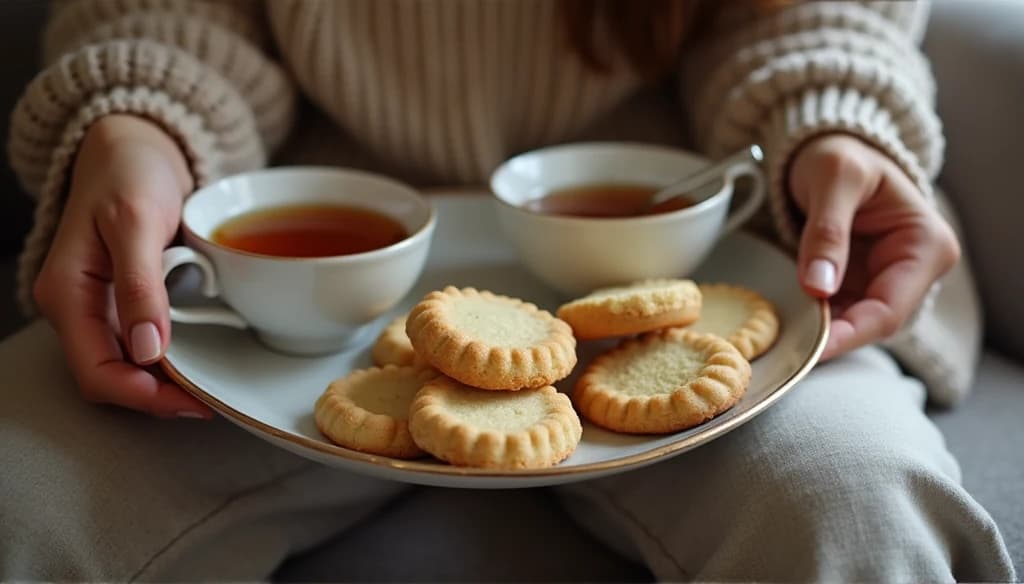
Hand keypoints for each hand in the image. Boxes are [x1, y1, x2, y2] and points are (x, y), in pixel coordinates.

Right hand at [33, 114, 211, 418]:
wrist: (134, 146)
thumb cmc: (129, 173)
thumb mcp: (136, 221)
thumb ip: (139, 286)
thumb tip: (146, 349)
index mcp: (67, 293)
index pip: (97, 371)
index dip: (144, 397)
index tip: (194, 403)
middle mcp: (76, 307)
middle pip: (110, 377)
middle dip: (158, 398)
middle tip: (211, 402)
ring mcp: (98, 306)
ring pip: (126, 366)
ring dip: (165, 384)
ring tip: (209, 389)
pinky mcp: (121, 300)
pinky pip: (139, 345)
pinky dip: (169, 360)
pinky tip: (199, 362)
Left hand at [788, 133, 959, 359]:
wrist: (831, 148)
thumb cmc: (841, 153)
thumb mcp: (834, 177)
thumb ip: (828, 230)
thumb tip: (820, 286)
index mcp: (926, 245)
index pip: (890, 308)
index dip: (851, 333)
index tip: (814, 348)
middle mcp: (913, 269)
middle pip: (873, 323)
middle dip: (833, 337)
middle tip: (788, 348)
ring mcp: (885, 279)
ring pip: (854, 323)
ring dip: (820, 332)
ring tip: (782, 337)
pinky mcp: (859, 283)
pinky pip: (838, 312)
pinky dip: (814, 319)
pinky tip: (788, 322)